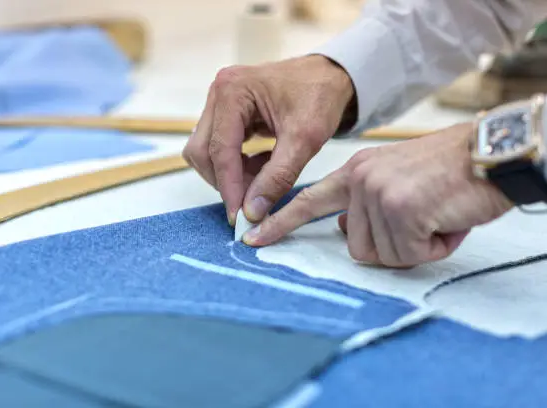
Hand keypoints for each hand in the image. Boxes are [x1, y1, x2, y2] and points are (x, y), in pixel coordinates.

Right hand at [182, 55, 354, 224]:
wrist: (330, 77)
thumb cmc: (320, 97)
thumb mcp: (304, 140)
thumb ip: (277, 177)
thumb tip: (252, 211)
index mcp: (233, 91)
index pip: (220, 150)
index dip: (229, 187)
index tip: (239, 216)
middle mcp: (219, 92)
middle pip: (203, 151)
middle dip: (226, 181)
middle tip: (252, 202)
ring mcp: (218, 101)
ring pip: (207, 152)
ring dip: (230, 174)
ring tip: (261, 181)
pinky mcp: (225, 111)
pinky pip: (218, 146)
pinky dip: (236, 164)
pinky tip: (262, 166)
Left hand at [242, 123, 513, 266]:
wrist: (487, 154)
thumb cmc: (446, 173)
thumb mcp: (394, 181)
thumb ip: (362, 206)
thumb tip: (341, 230)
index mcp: (354, 172)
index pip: (307, 200)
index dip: (279, 222)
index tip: (253, 237)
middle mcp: (360, 180)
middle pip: (356, 247)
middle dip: (392, 246)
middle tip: (421, 221)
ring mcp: (377, 193)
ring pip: (383, 254)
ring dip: (415, 246)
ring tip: (435, 217)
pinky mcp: (401, 207)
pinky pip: (410, 254)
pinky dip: (433, 247)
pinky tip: (445, 221)